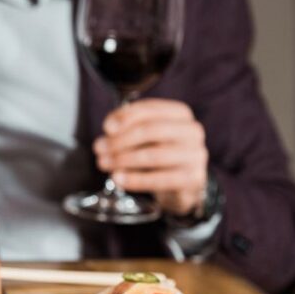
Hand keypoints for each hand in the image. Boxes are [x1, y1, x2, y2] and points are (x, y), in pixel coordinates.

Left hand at [94, 99, 208, 216]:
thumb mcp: (144, 136)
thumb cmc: (159, 153)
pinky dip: (134, 180)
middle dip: (119, 140)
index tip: (106, 128)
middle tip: (99, 148)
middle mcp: (191, 131)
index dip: (124, 117)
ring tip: (104, 163)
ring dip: (122, 160)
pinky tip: (118, 179)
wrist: (182, 184)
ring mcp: (195, 155)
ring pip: (153, 155)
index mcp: (180, 113)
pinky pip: (159, 179)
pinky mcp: (193, 178)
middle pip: (150, 131)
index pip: (149, 109)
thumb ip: (126, 126)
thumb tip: (110, 128)